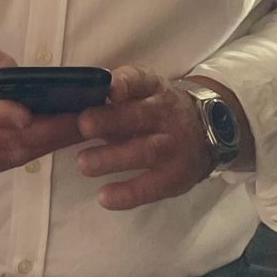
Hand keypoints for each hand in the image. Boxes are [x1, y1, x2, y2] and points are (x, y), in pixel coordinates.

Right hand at [0, 31, 85, 177]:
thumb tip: (10, 67)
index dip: (8, 114)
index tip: (38, 109)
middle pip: (6, 138)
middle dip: (51, 131)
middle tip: (89, 117)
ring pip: (11, 155)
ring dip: (50, 143)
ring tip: (83, 126)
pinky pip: (5, 162)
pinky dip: (34, 151)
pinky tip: (57, 137)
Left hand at [72, 65, 213, 209]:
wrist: (210, 132)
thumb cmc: (157, 110)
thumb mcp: (144, 94)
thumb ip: (113, 98)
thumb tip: (66, 107)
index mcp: (153, 89)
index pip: (140, 80)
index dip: (125, 83)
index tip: (110, 88)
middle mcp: (164, 115)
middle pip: (138, 116)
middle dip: (110, 120)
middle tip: (83, 125)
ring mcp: (172, 147)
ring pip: (143, 151)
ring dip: (112, 158)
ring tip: (84, 164)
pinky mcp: (175, 177)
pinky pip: (151, 186)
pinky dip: (127, 193)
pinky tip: (105, 197)